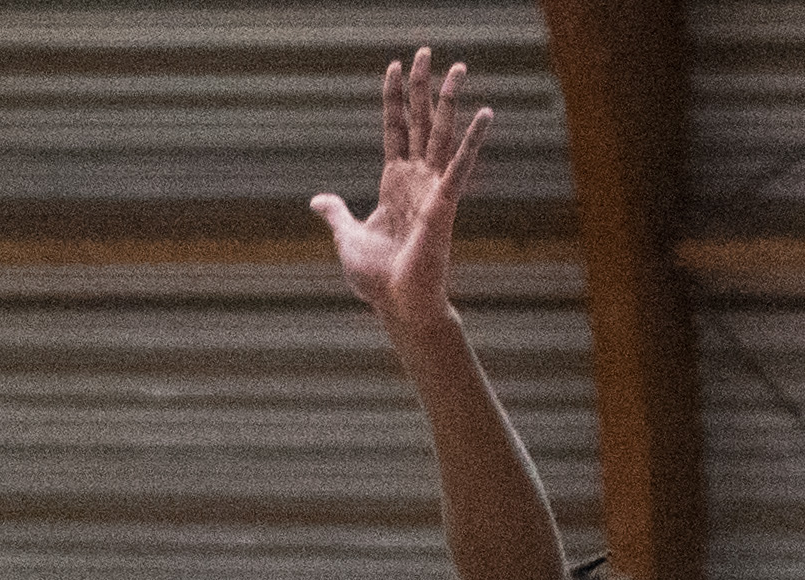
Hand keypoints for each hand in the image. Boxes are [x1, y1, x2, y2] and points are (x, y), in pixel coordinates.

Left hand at [312, 48, 490, 332]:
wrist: (395, 304)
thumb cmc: (376, 277)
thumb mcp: (347, 237)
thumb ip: (337, 213)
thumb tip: (318, 200)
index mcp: (393, 183)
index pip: (394, 129)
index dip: (393, 99)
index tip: (394, 67)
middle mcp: (415, 179)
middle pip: (418, 121)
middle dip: (421, 87)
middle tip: (425, 50)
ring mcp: (432, 188)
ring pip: (440, 134)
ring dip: (448, 100)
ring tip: (457, 66)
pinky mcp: (444, 203)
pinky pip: (460, 166)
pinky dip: (472, 140)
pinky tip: (486, 113)